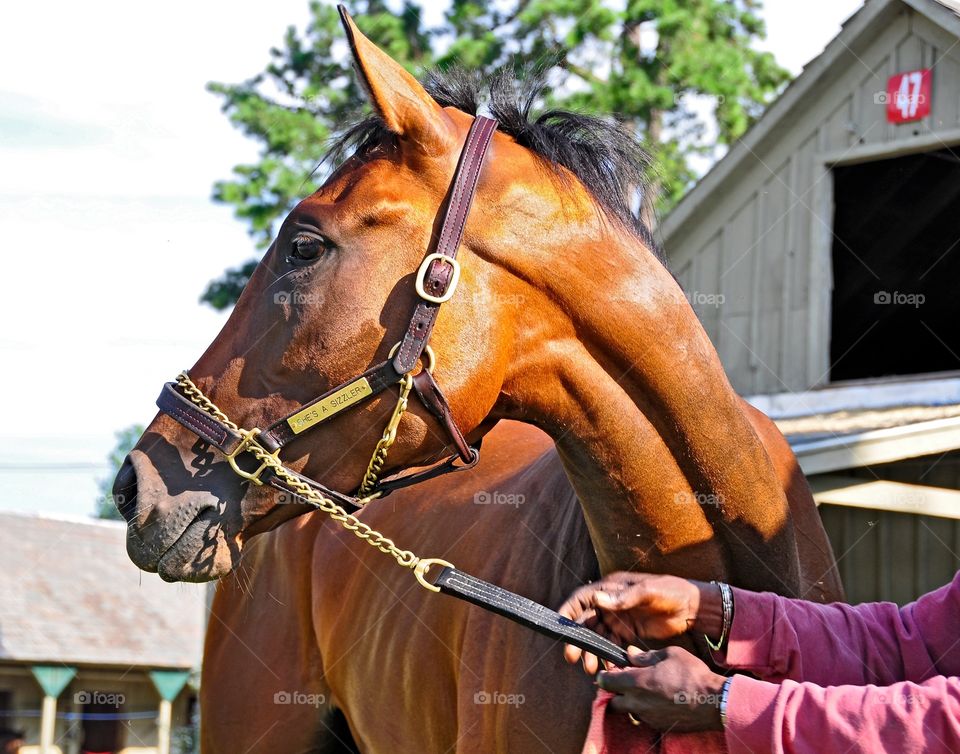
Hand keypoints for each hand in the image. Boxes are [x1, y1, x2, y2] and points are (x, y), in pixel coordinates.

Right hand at [558, 572, 721, 673]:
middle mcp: (610, 604)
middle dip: (578, 640)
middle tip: (573, 657)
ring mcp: (618, 619)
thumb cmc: (670, 591)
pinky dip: (608, 656)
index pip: (582, 599)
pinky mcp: (628, 633)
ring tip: (592, 669)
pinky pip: (612, 646)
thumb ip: (624, 597)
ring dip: (592, 652)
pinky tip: (608, 668)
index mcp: (610, 588)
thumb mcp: (648, 591)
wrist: (691, 607)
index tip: (559, 628)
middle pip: (586, 622)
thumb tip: (597, 599)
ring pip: (597, 637)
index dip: (568, 611)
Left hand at [598, 645, 726, 731]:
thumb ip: (645, 656)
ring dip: (631, 702)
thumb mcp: (669, 655)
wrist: (714, 702)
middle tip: (626, 682)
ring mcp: (648, 718)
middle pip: (613, 702)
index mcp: (636, 683)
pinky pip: (644, 719)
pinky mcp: (659, 727)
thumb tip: (630, 653)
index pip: (605, 682)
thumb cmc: (692, 674)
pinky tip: (659, 701)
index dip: (605, 675)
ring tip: (645, 691)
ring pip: (629, 712)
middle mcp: (637, 703)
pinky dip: (646, 710)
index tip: (610, 671)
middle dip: (615, 693)